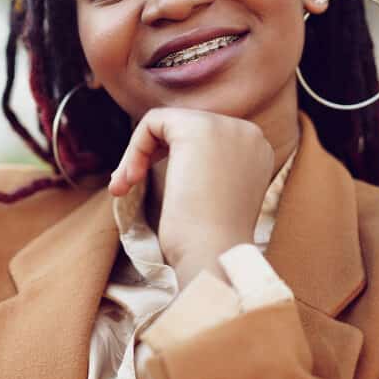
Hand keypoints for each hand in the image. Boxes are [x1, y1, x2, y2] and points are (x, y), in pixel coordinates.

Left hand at [108, 108, 274, 286]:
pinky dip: (134, 147)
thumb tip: (168, 151)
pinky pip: (153, 121)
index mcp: (255, 150)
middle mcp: (247, 132)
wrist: (213, 256)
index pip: (204, 136)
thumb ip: (202, 168)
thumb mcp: (213, 196)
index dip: (170, 159)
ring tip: (123, 187)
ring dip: (137, 154)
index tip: (147, 187)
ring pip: (166, 123)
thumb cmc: (208, 242)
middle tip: (124, 188)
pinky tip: (130, 179)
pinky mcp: (197, 128)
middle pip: (183, 126)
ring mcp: (226, 127)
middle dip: (149, 154)